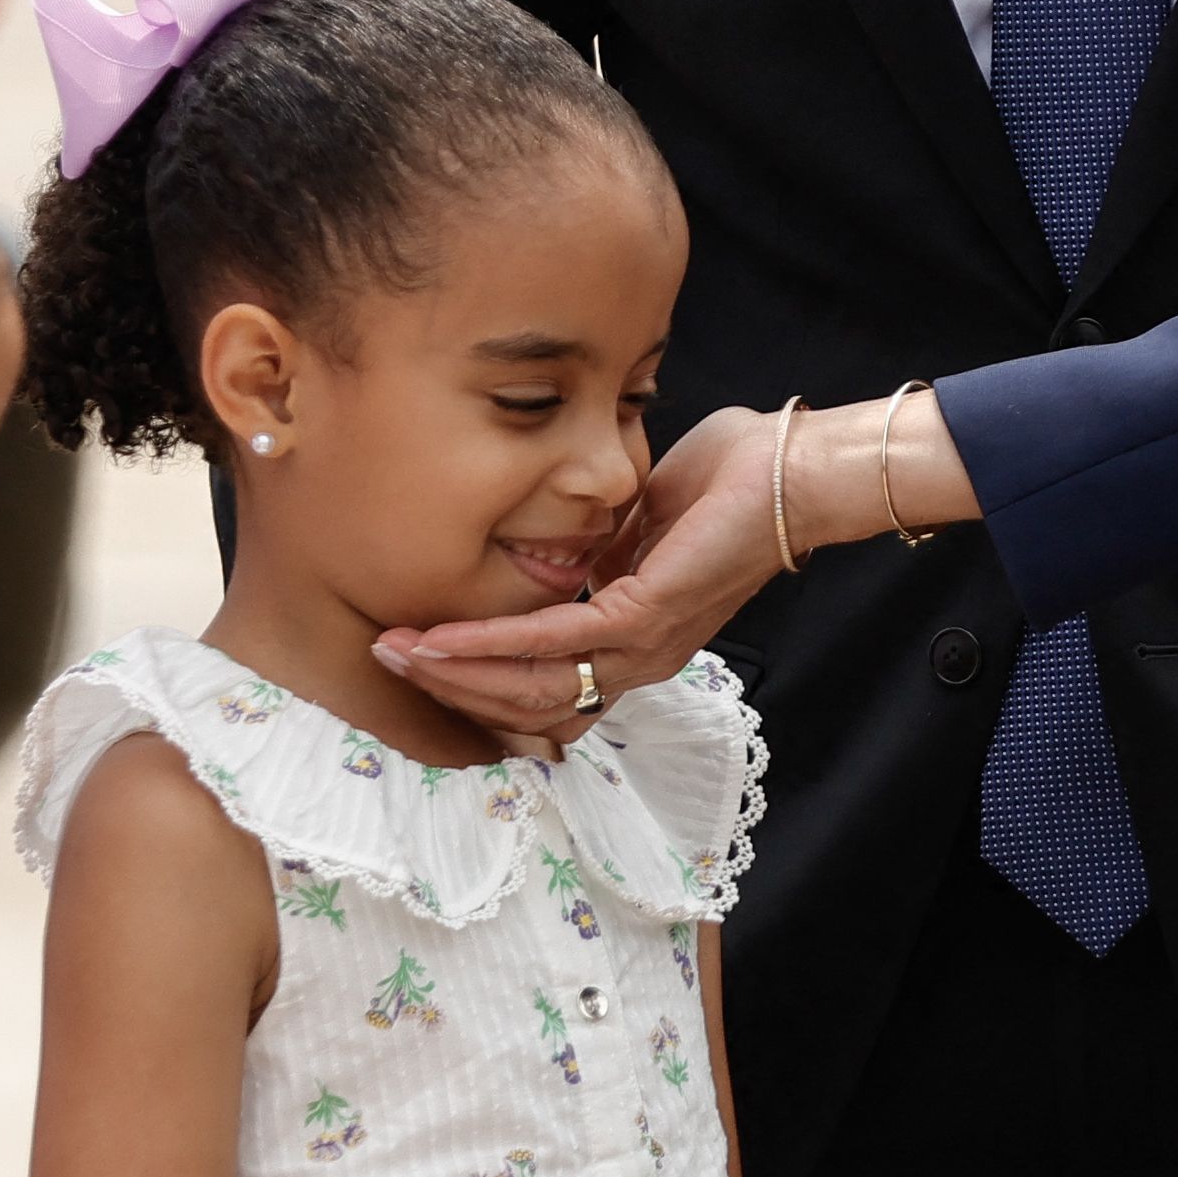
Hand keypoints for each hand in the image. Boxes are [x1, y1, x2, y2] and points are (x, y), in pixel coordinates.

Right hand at [371, 404, 777, 736]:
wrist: (788, 472)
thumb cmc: (726, 485)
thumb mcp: (638, 522)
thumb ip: (595, 548)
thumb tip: (555, 549)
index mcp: (633, 639)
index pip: (546, 686)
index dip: (480, 682)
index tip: (422, 658)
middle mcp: (636, 658)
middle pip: (527, 704)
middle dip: (450, 687)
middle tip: (390, 661)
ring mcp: (641, 645)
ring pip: (531, 686)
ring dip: (457, 673)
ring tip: (398, 653)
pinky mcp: (643, 618)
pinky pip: (551, 642)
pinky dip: (490, 643)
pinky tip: (443, 637)